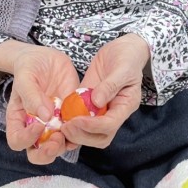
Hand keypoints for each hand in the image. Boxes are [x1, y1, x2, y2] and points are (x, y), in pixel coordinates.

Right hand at [0, 41, 80, 163]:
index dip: (27, 139)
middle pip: (37, 153)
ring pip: (58, 147)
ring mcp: (53, 124)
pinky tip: (85, 123)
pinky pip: (75, 133)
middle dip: (47, 152)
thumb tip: (43, 117)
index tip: (39, 125)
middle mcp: (35, 127)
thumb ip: (31, 95)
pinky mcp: (69, 118)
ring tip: (72, 130)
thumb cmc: (29, 67)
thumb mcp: (25, 76)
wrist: (46, 58)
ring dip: (66, 145)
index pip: (17, 141)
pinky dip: (81, 133)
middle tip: (57, 139)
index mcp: (19, 119)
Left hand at [61, 34, 149, 148]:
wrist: (123, 50)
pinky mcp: (89, 103)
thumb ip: (110, 85)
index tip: (76, 120)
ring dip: (75, 132)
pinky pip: (79, 117)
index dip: (93, 126)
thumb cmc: (128, 57)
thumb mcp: (123, 68)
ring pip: (88, 132)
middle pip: (100, 137)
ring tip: (61, 125)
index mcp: (125, 106)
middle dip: (82, 135)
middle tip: (65, 127)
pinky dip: (70, 120)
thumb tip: (97, 102)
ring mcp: (101, 109)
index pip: (110, 125)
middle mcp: (114, 112)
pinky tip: (59, 115)